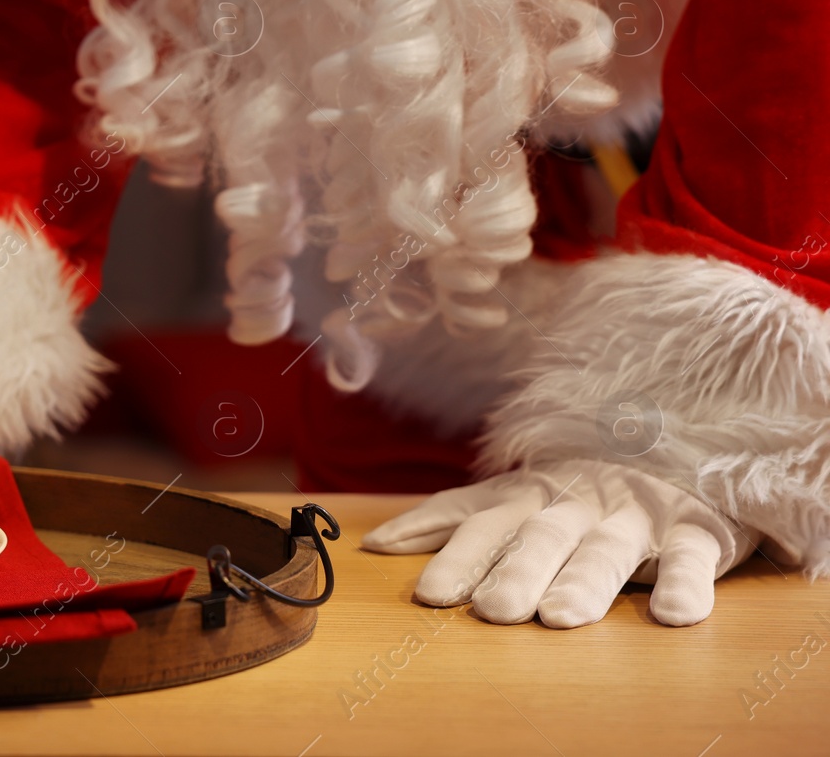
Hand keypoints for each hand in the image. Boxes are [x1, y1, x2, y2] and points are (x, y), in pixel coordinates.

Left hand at [359, 460, 755, 627]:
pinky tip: (671, 614)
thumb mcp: (511, 498)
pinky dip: (684, 583)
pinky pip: (691, 557)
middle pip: (539, 539)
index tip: (428, 595)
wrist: (682, 451)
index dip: (455, 554)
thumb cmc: (578, 493)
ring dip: (582, 581)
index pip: (483, 524)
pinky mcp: (696, 529)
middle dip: (514, 573)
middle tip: (492, 611)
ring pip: (606, 550)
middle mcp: (576, 505)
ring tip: (561, 617)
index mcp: (529, 498)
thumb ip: (449, 520)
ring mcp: (635, 516)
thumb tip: (373, 544)